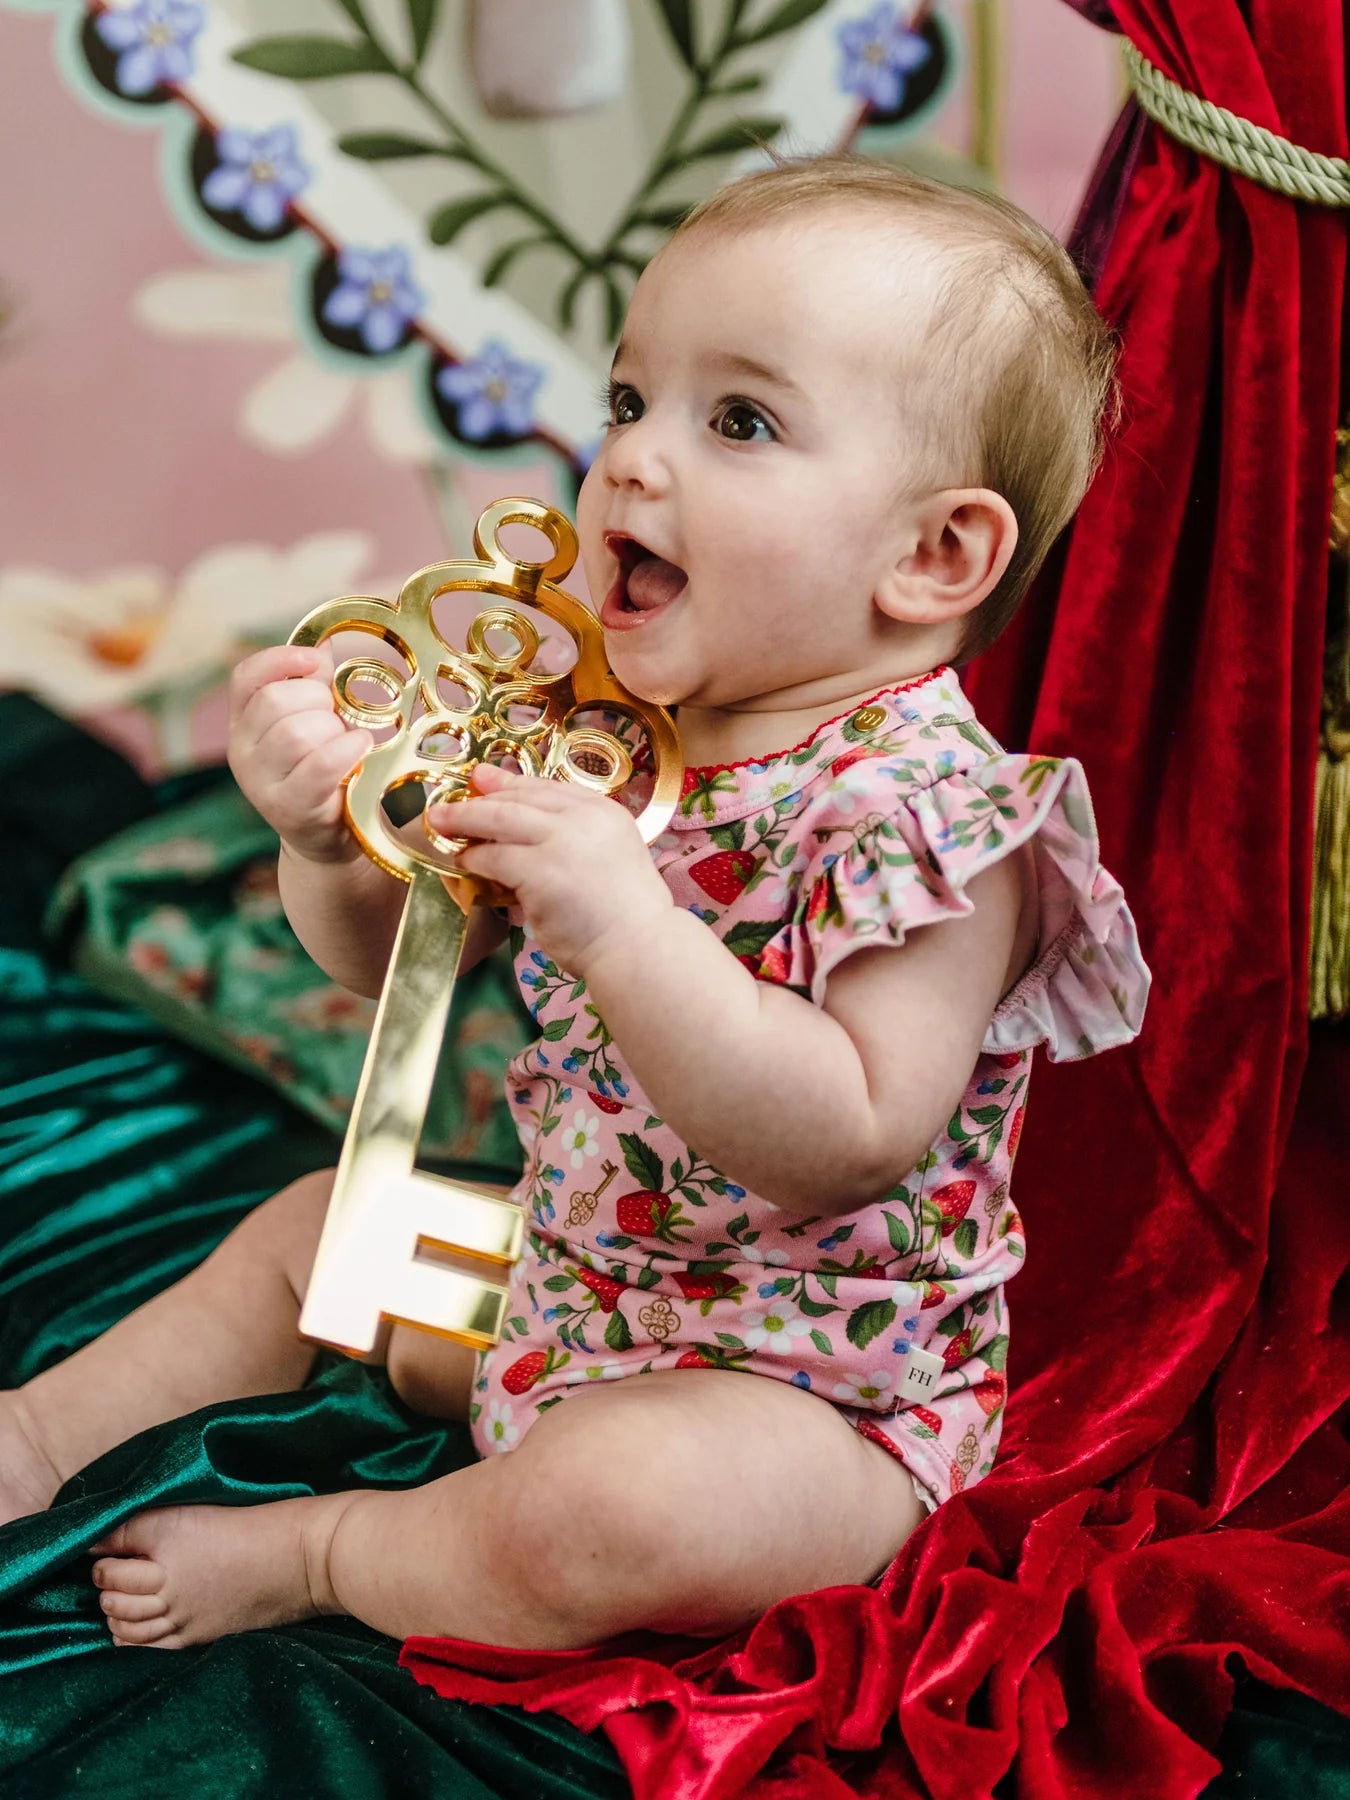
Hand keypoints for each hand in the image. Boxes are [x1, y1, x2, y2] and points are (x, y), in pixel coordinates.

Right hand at [227, 644, 370, 864]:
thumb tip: (323, 644)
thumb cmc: (327, 772)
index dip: (280, 660)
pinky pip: (317, 766)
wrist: (329, 838)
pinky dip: (346, 750)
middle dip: (318, 701)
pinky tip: (361, 748)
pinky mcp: (288, 808)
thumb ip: (314, 686)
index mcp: (244, 723)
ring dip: (333, 731)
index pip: (245, 678)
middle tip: (338, 720)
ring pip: (295, 733)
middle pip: (274, 701)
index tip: (316, 660)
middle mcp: (242, 752)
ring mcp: (260, 783)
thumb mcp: (316, 724)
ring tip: (346, 743)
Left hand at [434, 764, 672, 977]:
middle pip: (520, 798)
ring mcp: (562, 841)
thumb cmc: (624, 916)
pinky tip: (463, 860)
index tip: (483, 778)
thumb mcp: (606, 859)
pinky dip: (474, 856)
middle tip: (449, 803)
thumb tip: (523, 838)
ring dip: (466, 820)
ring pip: (500, 819)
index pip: (548, 787)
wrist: (638, 947)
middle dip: (480, 797)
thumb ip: (573, 841)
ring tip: (441, 824)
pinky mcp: (541, 870)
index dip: (510, 783)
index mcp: (604, 812)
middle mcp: (584, 818)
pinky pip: (495, 857)